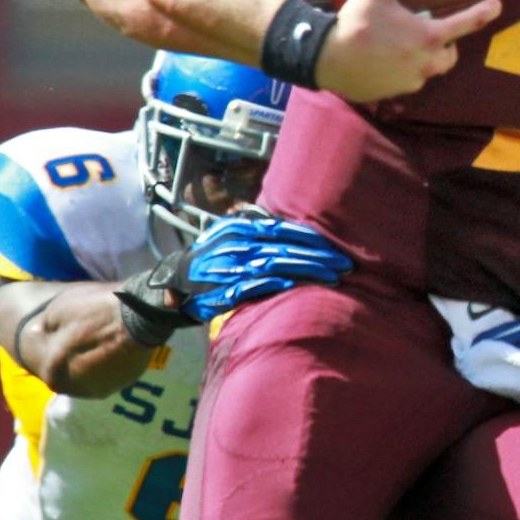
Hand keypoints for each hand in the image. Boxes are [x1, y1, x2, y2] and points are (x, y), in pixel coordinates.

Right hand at [145, 209, 354, 322]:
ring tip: (332, 277)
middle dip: (318, 256)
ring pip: (274, 265)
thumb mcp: (232, 240)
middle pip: (284, 247)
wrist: (174, 284)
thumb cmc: (212, 262)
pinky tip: (295, 286)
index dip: (309, 238)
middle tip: (345, 264)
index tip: (335, 246)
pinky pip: (252, 286)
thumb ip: (259, 234)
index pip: (280, 229)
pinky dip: (274, 285)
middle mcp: (234, 245)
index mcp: (238, 229)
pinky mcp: (223, 290)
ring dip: (306, 271)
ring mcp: (228, 267)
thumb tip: (295, 232)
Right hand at [315, 0, 502, 102]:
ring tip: (409, 47)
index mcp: (430, 37)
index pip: (471, 22)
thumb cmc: (356, 24)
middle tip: (436, 32)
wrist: (326, 59)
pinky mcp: (391, 93)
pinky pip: (405, 82)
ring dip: (425, 59)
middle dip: (448, 44)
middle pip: (451, 55)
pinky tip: (386, 61)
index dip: (488, 10)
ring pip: (428, 71)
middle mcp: (426, 63)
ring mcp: (410, 81)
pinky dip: (402, 71)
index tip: (495, 2)